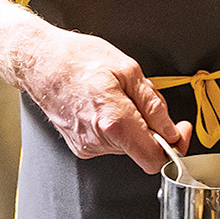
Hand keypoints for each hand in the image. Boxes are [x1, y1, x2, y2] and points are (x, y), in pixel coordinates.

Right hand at [13, 23, 191, 172]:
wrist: (40, 61)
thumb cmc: (78, 59)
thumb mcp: (129, 70)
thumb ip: (154, 104)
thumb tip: (171, 128)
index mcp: (114, 121)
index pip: (153, 159)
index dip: (174, 148)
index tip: (179, 132)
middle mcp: (99, 140)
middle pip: (141, 149)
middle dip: (151, 128)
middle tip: (142, 99)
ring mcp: (87, 145)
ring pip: (127, 145)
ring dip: (132, 125)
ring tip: (116, 96)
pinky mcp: (80, 146)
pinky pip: (110, 142)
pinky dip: (116, 127)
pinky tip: (103, 105)